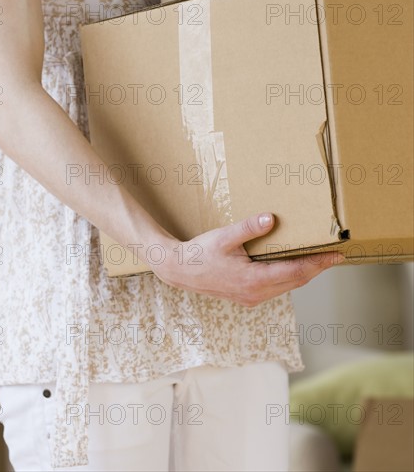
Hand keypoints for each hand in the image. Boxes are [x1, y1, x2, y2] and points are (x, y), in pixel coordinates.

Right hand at [152, 212, 344, 306]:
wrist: (179, 271)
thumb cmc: (200, 254)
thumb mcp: (224, 237)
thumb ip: (249, 228)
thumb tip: (271, 218)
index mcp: (254, 279)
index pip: (296, 271)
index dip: (319, 263)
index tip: (337, 256)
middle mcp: (256, 293)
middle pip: (296, 281)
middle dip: (316, 269)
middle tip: (334, 256)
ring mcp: (251, 298)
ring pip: (287, 286)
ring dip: (303, 274)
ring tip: (317, 261)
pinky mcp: (246, 297)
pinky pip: (275, 288)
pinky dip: (288, 278)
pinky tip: (290, 268)